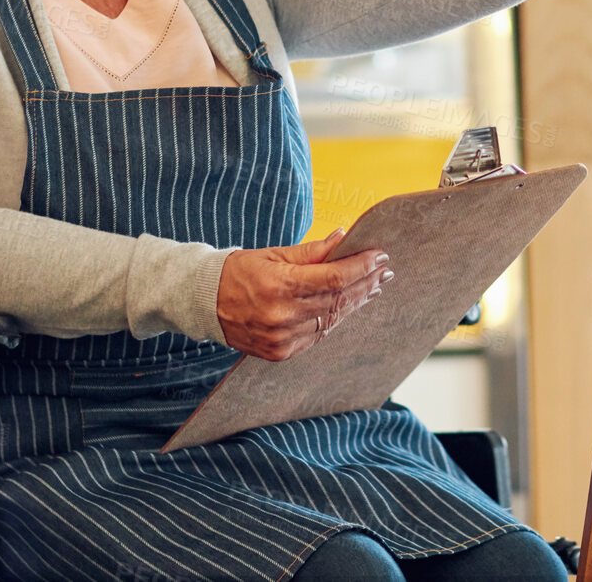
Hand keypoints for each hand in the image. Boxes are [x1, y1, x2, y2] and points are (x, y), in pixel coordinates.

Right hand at [216, 228, 393, 360]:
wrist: (206, 303)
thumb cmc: (240, 271)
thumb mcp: (274, 254)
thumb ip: (312, 251)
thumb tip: (344, 238)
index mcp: (279, 286)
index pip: (335, 278)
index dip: (362, 267)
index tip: (380, 256)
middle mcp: (282, 316)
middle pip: (339, 300)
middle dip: (366, 283)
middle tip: (385, 270)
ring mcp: (282, 339)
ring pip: (332, 320)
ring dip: (356, 302)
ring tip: (373, 286)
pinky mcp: (280, 353)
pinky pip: (318, 335)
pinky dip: (335, 319)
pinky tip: (347, 306)